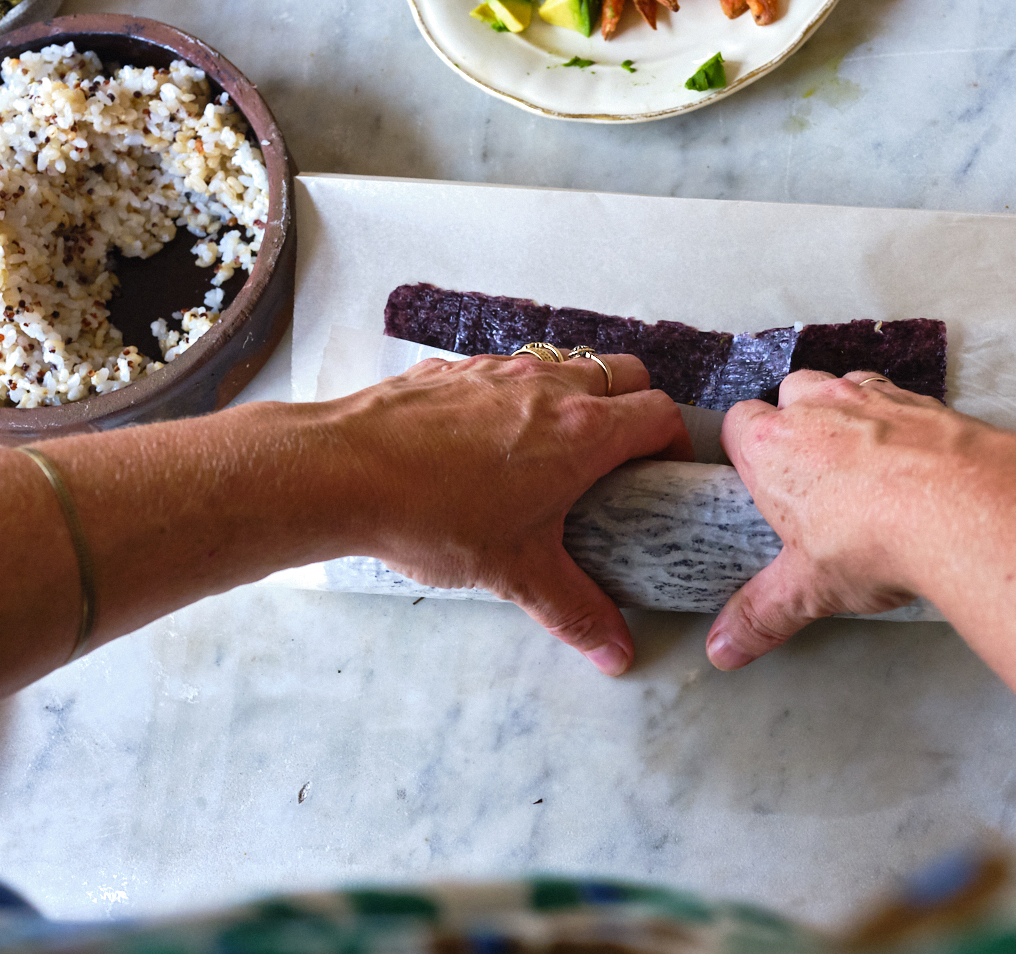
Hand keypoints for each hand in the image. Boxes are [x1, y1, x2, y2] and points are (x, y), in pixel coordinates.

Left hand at [327, 352, 692, 675]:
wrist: (341, 472)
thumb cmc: (434, 514)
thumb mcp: (516, 573)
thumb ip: (576, 611)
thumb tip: (615, 651)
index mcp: (581, 430)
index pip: (659, 413)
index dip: (674, 442)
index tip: (665, 472)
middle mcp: (547, 386)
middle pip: (622, 372)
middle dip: (634, 407)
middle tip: (621, 458)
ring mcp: (497, 370)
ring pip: (562, 365)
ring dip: (574, 396)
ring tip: (554, 451)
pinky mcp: (450, 370)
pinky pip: (504, 371)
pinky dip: (514, 396)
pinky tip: (485, 443)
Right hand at [706, 369, 1015, 669]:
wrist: (969, 508)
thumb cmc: (874, 538)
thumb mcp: (809, 589)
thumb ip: (762, 616)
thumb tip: (723, 650)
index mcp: (773, 448)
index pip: (738, 423)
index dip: (746, 448)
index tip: (759, 479)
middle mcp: (819, 409)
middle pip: (791, 392)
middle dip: (796, 419)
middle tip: (813, 473)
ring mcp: (875, 398)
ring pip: (845, 385)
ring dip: (848, 412)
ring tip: (864, 464)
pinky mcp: (927, 402)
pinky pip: (903, 399)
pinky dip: (903, 422)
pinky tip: (916, 462)